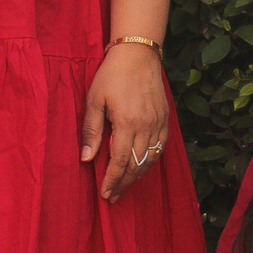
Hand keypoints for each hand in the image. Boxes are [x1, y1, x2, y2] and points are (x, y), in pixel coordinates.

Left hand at [81, 42, 168, 201]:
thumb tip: (87, 158)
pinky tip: (140, 167)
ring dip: (137, 176)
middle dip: (124, 183)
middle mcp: (146, 126)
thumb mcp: (94, 100)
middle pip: (136, 165)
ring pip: (150, 159)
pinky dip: (150, 162)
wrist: (138, 54)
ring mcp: (158, 123)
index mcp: (127, 122)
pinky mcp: (165, 119)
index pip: (120, 161)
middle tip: (113, 197)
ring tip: (124, 186)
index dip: (112, 180)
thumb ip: (91, 130)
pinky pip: (160, 148)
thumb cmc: (112, 75)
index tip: (105, 194)